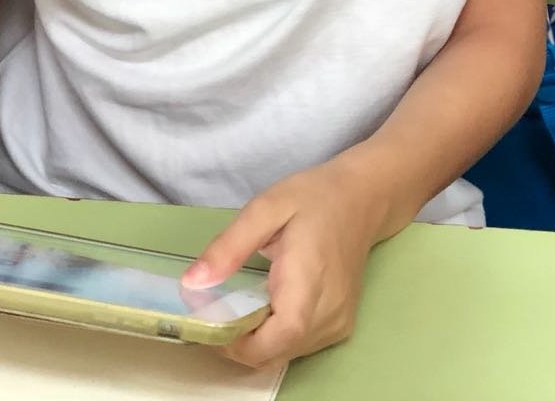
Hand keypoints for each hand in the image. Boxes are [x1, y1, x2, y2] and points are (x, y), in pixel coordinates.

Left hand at [182, 159, 388, 369]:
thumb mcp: (266, 208)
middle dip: (237, 344)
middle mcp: (329, 313)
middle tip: (214, 311)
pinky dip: (273, 338)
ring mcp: (338, 324)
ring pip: (284, 355)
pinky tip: (264, 307)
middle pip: (275, 354)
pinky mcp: (340, 327)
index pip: (278, 338)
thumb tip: (192, 284)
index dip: (239, 344)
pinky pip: (298, 347)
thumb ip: (229, 246)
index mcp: (310, 282)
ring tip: (237, 306)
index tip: (211, 322)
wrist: (362, 199)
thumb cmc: (314, 198)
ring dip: (254, 342)